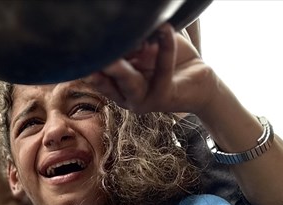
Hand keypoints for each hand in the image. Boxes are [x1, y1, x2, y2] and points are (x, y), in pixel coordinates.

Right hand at [84, 24, 211, 114]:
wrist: (200, 82)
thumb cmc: (172, 61)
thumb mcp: (148, 49)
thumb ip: (134, 42)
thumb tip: (121, 27)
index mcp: (116, 84)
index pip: (96, 73)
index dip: (89, 62)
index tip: (82, 46)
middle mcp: (124, 96)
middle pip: (106, 79)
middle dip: (98, 66)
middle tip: (91, 52)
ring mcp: (142, 101)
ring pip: (128, 81)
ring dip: (121, 66)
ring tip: (118, 49)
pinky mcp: (163, 97)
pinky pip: (162, 70)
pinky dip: (165, 47)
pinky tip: (165, 29)